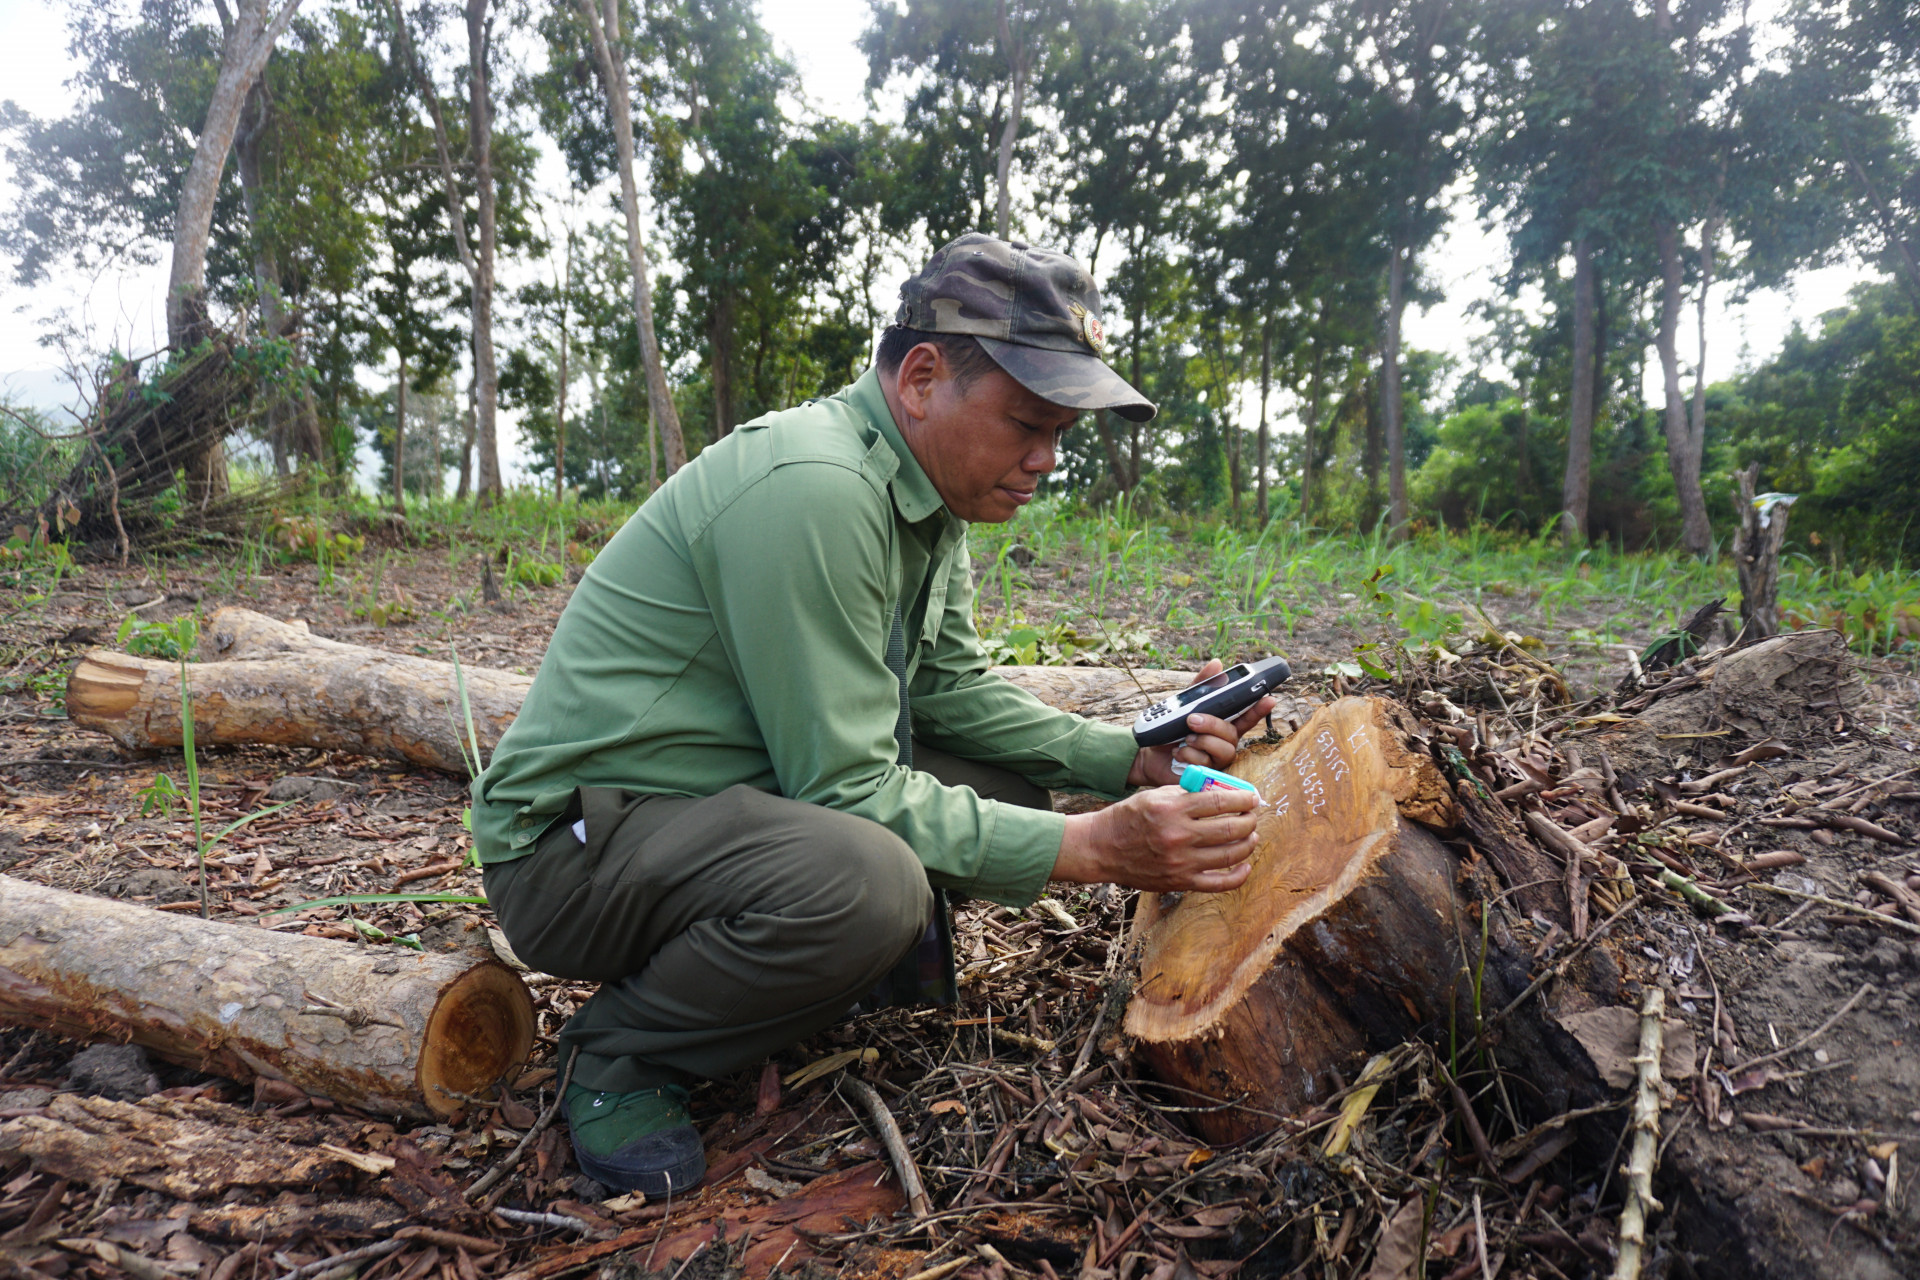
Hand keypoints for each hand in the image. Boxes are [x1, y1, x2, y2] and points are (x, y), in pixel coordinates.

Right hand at [1051, 783, 1258, 892]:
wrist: (1102, 848)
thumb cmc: (1128, 818)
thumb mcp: (1154, 796)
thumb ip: (1186, 794)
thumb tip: (1219, 792)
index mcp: (1172, 809)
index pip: (1220, 801)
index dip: (1243, 798)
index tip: (1251, 798)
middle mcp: (1179, 836)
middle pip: (1231, 828)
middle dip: (1249, 820)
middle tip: (1252, 816)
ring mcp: (1181, 862)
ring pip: (1230, 854)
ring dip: (1248, 843)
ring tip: (1251, 836)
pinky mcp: (1180, 881)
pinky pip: (1219, 883)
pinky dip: (1238, 875)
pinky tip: (1245, 865)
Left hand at [1125, 658, 1277, 788]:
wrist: (1148, 753)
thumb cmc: (1170, 730)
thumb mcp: (1184, 704)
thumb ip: (1201, 686)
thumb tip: (1217, 664)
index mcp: (1222, 725)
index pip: (1246, 717)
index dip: (1259, 709)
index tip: (1269, 699)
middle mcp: (1223, 743)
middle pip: (1232, 733)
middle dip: (1213, 724)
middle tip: (1192, 720)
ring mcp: (1215, 760)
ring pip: (1223, 750)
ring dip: (1201, 741)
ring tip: (1185, 738)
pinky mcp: (1205, 774)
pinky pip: (1206, 763)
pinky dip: (1189, 754)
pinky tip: (1178, 753)